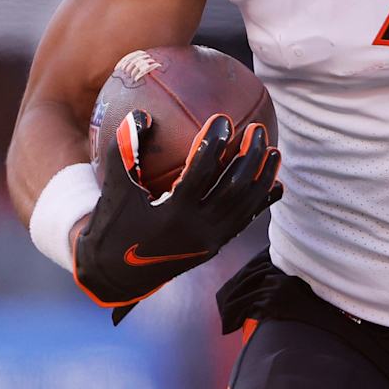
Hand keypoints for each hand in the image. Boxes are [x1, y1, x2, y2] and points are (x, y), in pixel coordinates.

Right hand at [75, 111, 281, 312]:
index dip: (213, 143)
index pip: (200, 172)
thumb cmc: (113, 224)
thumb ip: (124, 151)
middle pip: (234, 187)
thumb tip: (141, 113)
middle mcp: (196, 229)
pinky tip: (275, 182)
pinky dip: (262, 201)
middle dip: (249, 156)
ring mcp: (211, 240)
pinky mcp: (217, 246)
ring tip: (273, 150)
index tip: (223, 119)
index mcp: (170, 213)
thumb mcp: (114, 190)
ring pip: (247, 205)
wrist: (116, 275)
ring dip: (263, 176)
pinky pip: (246, 221)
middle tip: (256, 129)